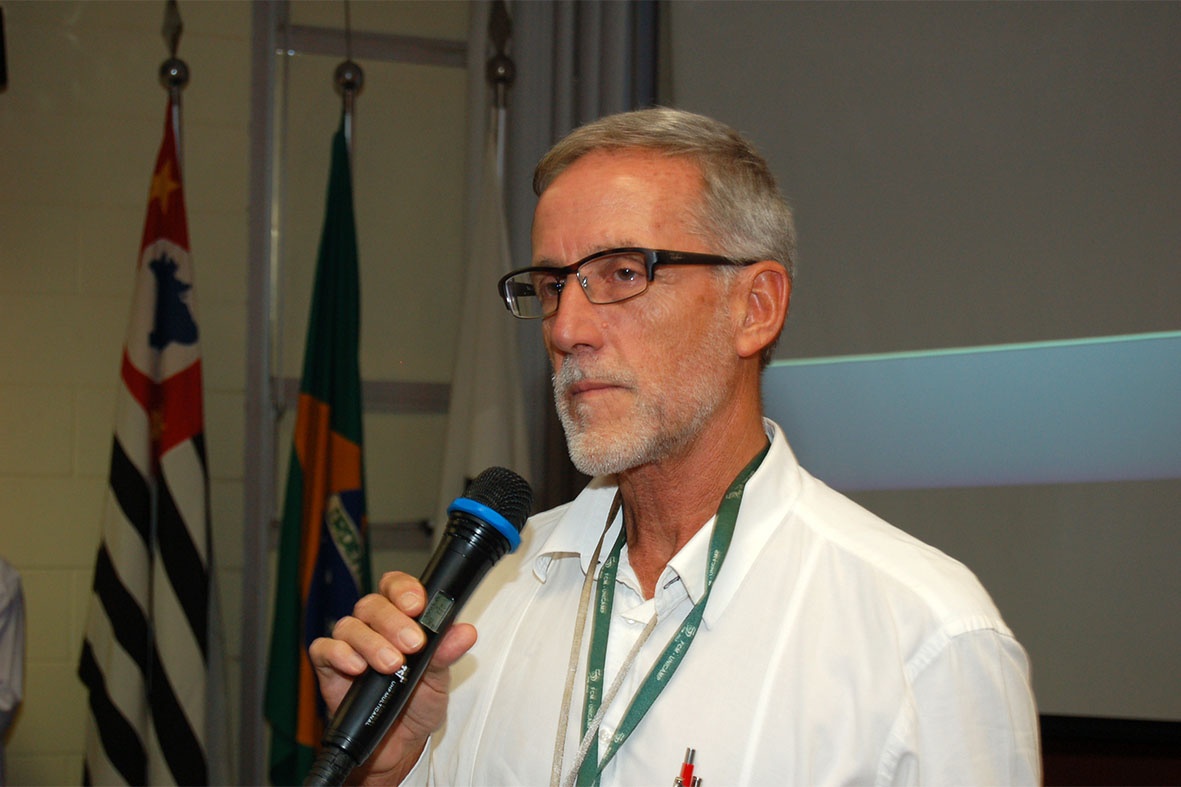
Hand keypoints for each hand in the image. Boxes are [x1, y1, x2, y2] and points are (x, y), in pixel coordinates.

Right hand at [310, 570, 478, 784]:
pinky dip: (339, 654)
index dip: (404, 589)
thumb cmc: (418, 703)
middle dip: (393, 621)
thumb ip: (447, 653)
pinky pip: (324, 649)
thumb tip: (466, 632)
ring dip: (371, 643)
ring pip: (349, 626)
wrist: (399, 744)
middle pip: (373, 605)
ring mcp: (349, 645)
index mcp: (400, 618)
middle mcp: (373, 626)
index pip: (396, 587)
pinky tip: (357, 667)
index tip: (417, 604)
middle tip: (412, 644)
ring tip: (391, 665)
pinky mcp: (329, 667)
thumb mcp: (439, 680)